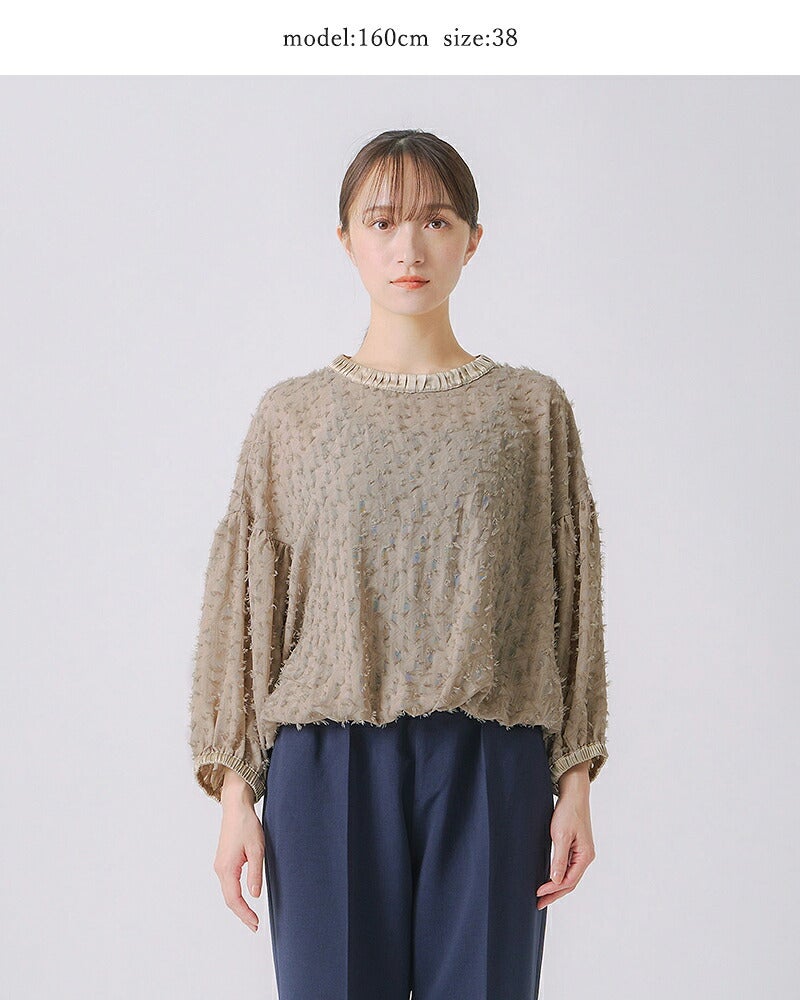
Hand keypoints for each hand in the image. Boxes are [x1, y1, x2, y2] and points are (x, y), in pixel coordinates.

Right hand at [213, 769, 263, 931]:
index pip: (234, 899)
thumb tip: (254, 895)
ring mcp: (220, 865)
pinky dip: (235, 895)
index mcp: (227, 868)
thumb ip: (255, 872)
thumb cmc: (247, 825)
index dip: (244, 914)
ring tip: (251, 916)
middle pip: (229, 899)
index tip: (255, 923)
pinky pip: (228, 884)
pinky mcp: (223, 861)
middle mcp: (220, 869)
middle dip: (241, 914)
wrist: (236, 807)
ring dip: (238, 906)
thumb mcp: (257, 849)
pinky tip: (244, 899)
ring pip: (227, 892)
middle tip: (254, 926)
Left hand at [536, 766, 595, 908]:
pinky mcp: (576, 848)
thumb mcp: (561, 836)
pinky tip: (549, 879)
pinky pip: (568, 867)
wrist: (574, 795)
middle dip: (555, 894)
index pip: (569, 881)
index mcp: (585, 856)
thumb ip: (559, 859)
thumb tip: (556, 881)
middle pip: (570, 882)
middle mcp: (585, 857)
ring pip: (569, 876)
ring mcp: (582, 853)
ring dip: (556, 887)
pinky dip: (558, 876)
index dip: (553, 889)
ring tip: (543, 896)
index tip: (538, 893)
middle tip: (539, 903)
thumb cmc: (568, 813)